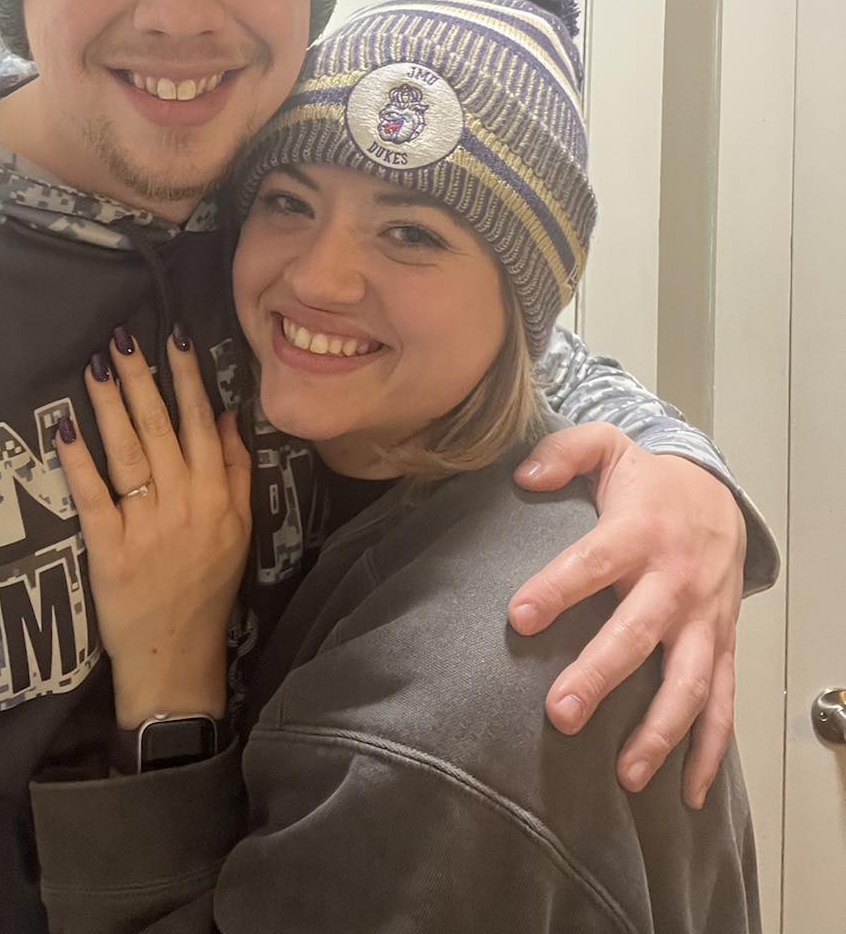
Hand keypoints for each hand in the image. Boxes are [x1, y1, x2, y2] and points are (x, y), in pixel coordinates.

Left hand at [55, 327, 251, 729]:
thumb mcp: (239, 528)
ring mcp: (146, 527)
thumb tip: (229, 412)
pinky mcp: (109, 551)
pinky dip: (78, 463)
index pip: (202, 424)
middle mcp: (185, 505)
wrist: (177, 657)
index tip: (174, 337)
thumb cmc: (207, 589)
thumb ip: (236, 470)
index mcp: (217, 497)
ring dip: (111, 406)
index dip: (187, 378)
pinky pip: (93, 498)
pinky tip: (64, 429)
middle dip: (143, 379)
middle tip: (123, 337)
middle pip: (162, 429)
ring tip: (96, 366)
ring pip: (129, 453)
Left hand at [507, 424, 745, 808]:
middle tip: (560, 714)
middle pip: (637, 633)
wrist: (719, 495)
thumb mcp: (607, 446)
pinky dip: (707, 750)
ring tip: (624, 772)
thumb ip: (563, 452)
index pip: (593, 562)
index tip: (519, 617)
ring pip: (686, 682)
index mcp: (639, 532)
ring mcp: (702, 619)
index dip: (557, 588)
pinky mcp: (721, 645)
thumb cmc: (648, 481)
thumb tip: (522, 475)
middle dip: (600, 675)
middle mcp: (674, 581)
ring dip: (659, 730)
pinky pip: (720, 703)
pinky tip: (685, 792)